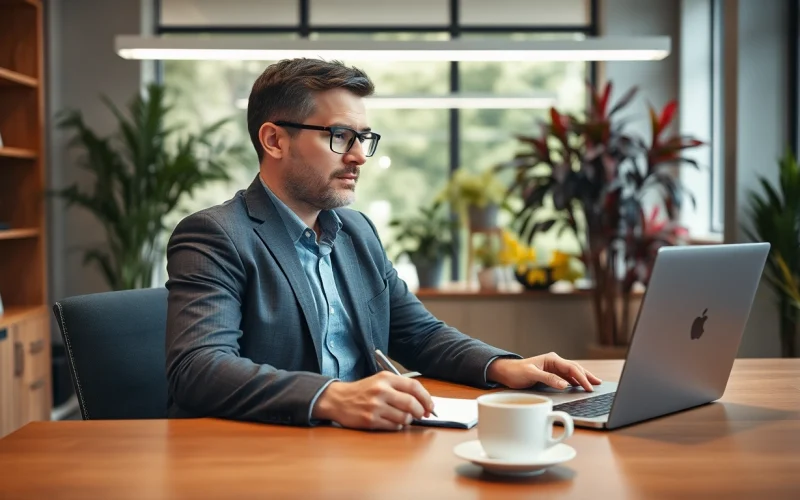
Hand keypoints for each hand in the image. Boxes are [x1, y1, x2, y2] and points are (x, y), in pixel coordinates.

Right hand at [312, 371, 435, 430]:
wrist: (338, 399)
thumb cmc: (362, 391)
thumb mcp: (380, 380)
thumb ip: (400, 388)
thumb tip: (423, 402)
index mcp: (386, 378)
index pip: (414, 387)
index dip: (426, 398)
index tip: (430, 406)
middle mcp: (381, 390)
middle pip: (411, 403)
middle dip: (420, 411)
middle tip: (421, 415)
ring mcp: (375, 406)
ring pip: (404, 417)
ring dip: (408, 420)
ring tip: (403, 417)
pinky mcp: (370, 420)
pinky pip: (394, 426)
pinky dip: (397, 426)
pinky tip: (392, 421)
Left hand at [486, 352, 601, 391]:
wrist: (505, 372)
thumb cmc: (516, 371)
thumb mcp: (531, 375)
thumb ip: (548, 378)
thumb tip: (565, 384)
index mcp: (551, 359)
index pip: (571, 368)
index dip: (582, 378)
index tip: (589, 387)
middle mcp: (554, 362)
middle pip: (575, 368)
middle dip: (587, 376)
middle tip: (598, 385)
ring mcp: (553, 368)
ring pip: (572, 373)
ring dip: (583, 378)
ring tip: (595, 384)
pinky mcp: (551, 374)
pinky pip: (567, 377)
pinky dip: (576, 381)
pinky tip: (580, 385)